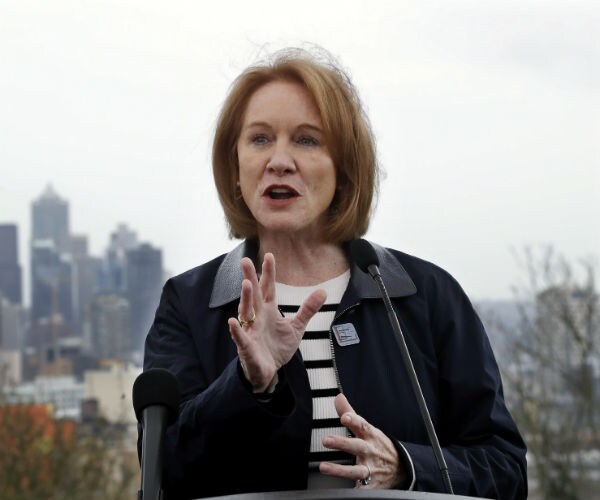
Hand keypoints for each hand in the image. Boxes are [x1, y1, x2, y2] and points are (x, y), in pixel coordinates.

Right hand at [228, 253, 326, 391]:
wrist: (269, 372)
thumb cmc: (278, 347)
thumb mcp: (296, 327)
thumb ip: (307, 309)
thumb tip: (323, 291)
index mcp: (269, 310)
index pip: (268, 288)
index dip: (268, 273)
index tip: (269, 255)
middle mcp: (257, 317)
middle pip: (254, 294)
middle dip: (250, 278)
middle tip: (245, 261)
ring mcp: (251, 331)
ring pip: (246, 311)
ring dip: (245, 298)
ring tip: (246, 284)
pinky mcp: (247, 347)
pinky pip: (240, 337)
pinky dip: (236, 330)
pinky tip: (233, 321)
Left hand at [319, 393, 406, 488]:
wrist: (402, 468)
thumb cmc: (379, 445)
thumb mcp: (368, 429)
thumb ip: (351, 413)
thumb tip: (338, 397)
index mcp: (370, 436)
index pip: (362, 425)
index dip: (354, 420)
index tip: (344, 417)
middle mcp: (370, 451)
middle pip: (357, 446)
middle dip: (342, 443)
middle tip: (326, 440)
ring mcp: (372, 469)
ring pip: (356, 470)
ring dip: (339, 470)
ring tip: (323, 467)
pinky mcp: (373, 486)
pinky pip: (363, 490)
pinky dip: (357, 491)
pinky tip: (344, 493)